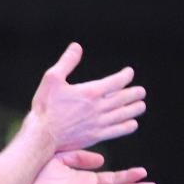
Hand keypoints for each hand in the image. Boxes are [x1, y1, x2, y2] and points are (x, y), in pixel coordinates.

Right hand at [30, 43, 145, 150]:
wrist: (42, 134)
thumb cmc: (45, 105)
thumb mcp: (52, 78)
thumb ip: (66, 62)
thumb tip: (76, 47)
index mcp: (90, 92)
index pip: (116, 82)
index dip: (125, 76)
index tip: (129, 73)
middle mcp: (98, 108)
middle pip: (124, 98)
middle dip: (135, 93)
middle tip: (141, 91)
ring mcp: (98, 123)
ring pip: (124, 115)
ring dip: (135, 109)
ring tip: (141, 105)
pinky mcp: (96, 136)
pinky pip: (118, 131)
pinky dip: (128, 126)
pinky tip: (132, 124)